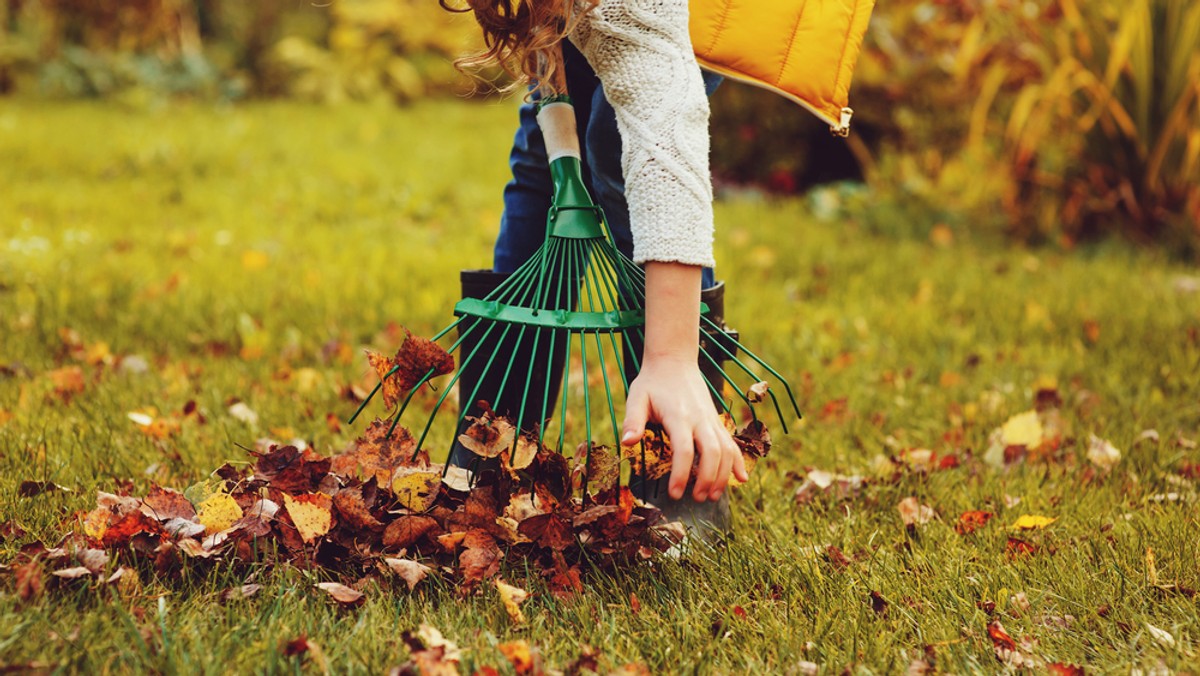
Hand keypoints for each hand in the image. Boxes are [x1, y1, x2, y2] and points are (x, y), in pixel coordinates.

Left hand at [620, 355, 748, 501]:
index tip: (674, 494)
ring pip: (726, 450)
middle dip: (707, 479)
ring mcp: (711, 419)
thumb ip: (632, 421)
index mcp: (678, 415)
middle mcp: (699, 418)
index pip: (684, 449)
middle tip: (697, 499)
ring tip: (712, 496)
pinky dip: (738, 461)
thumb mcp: (637, 397)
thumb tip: (627, 443)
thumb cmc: (652, 382)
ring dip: (722, 475)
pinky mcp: (716, 421)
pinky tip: (741, 479)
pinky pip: (732, 442)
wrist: (674, 361)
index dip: (681, 474)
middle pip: (712, 452)